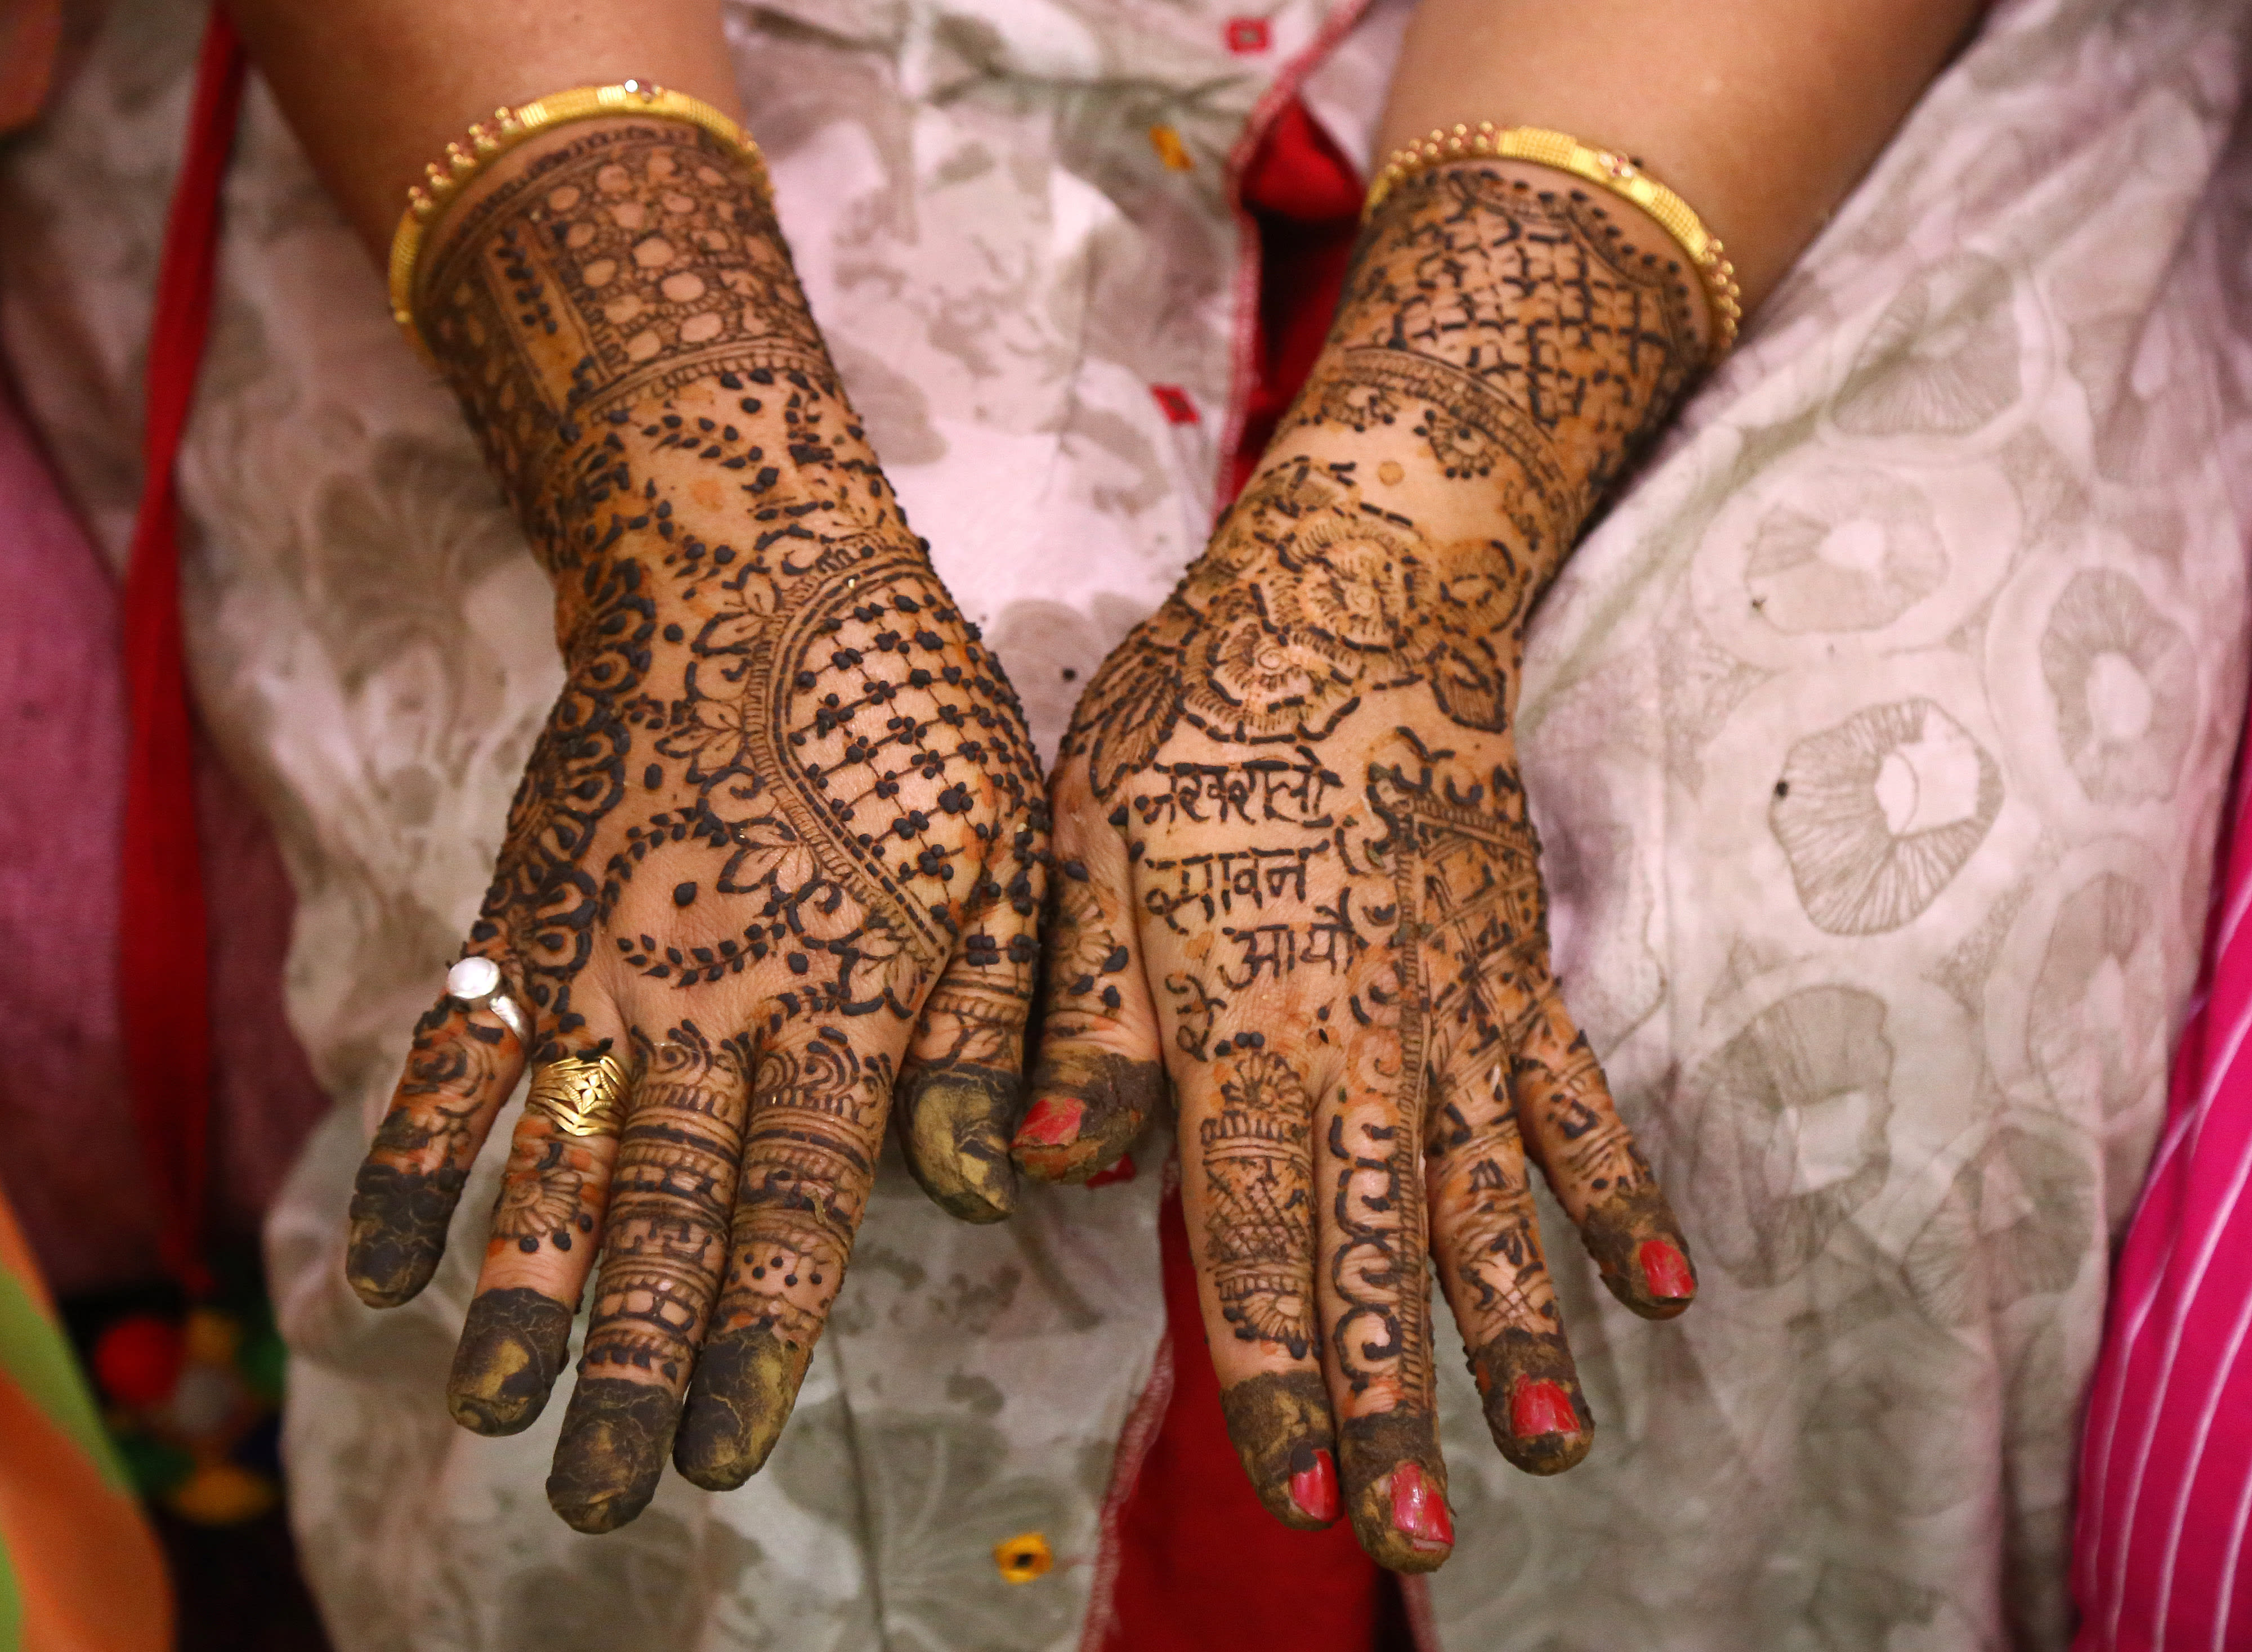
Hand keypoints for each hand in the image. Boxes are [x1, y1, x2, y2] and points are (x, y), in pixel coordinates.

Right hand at [338, 113, 1045, 1532]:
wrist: (750, 581)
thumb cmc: (904, 725)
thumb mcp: (1005, 865)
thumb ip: (993, 1030)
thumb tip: (986, 1192)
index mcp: (835, 1008)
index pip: (793, 1211)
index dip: (756, 1336)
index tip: (722, 1444)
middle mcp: (705, 1009)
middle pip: (661, 1217)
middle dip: (634, 1360)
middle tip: (604, 1492)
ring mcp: (598, 967)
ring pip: (550, 1161)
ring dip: (524, 1293)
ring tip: (496, 1414)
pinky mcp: (523, 921)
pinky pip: (454, 1056)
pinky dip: (411, 1160)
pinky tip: (382, 1267)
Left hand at [1018, 158, 1708, 1570]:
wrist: (1352, 603)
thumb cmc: (1196, 724)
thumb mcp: (1084, 847)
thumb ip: (1079, 1013)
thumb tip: (1044, 1165)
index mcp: (1240, 1031)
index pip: (1250, 1236)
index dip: (1274, 1368)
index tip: (1297, 1483)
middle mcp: (1359, 1047)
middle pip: (1377, 1251)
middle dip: (1392, 1401)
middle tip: (1415, 1534)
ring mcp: (1454, 1015)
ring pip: (1486, 1200)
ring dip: (1516, 1329)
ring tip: (1552, 1444)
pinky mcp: (1514, 971)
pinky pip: (1575, 1098)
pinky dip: (1616, 1189)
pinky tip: (1662, 1284)